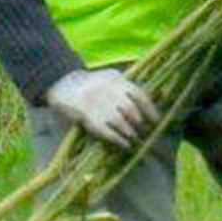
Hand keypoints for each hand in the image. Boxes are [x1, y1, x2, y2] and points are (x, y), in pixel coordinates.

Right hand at [45, 68, 160, 149]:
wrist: (65, 84)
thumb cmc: (92, 82)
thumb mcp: (111, 75)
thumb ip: (126, 85)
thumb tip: (144, 100)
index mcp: (117, 81)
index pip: (140, 95)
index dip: (150, 109)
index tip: (156, 120)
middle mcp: (110, 93)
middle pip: (131, 110)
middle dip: (141, 122)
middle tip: (146, 131)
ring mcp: (99, 106)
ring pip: (121, 122)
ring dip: (131, 132)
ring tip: (136, 138)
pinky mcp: (89, 119)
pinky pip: (106, 132)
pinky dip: (118, 140)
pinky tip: (125, 144)